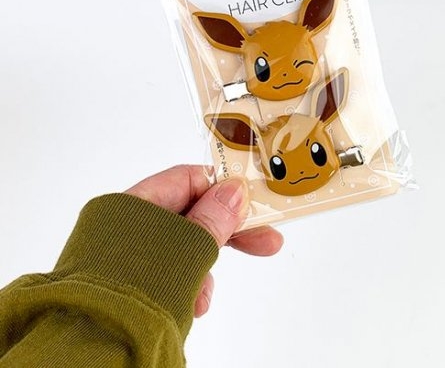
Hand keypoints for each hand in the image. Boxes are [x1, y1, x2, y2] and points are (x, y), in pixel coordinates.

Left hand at [125, 165, 282, 317]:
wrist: (93, 347)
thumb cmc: (137, 290)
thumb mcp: (185, 249)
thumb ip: (213, 218)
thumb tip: (235, 189)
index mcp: (134, 203)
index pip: (188, 180)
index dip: (222, 188)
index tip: (253, 202)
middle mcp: (129, 224)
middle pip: (191, 215)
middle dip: (227, 232)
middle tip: (268, 241)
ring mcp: (129, 253)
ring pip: (183, 248)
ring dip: (205, 267)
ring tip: (205, 296)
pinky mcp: (131, 279)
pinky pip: (170, 271)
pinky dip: (186, 284)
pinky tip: (192, 305)